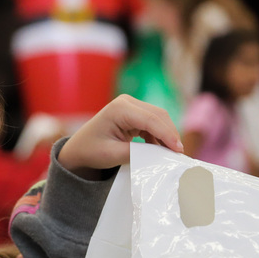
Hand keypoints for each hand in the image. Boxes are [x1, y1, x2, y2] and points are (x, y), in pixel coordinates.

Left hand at [57, 95, 182, 178]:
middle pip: (158, 116)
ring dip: (166, 135)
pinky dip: (159, 135)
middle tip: (179, 155)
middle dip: (170, 134)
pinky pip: (153, 123)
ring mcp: (131, 106)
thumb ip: (137, 153)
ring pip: (158, 119)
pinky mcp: (134, 113)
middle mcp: (127, 102)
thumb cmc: (91, 151)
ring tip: (172, 154)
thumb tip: (160, 154)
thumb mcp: (112, 155)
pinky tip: (162, 149)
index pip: (151, 120)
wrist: (78, 148)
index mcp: (119, 108)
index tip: (178, 150)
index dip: (167, 135)